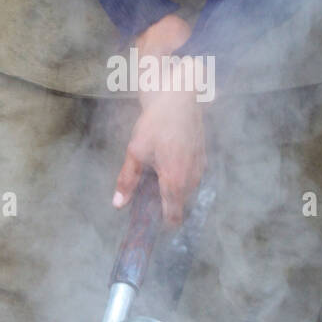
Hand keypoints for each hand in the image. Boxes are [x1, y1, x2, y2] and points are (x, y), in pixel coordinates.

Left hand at [113, 13, 206, 225]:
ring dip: (175, 190)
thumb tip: (118, 204)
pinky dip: (182, 176)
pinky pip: (193, 175)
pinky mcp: (204, 155)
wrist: (178, 97)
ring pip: (188, 189)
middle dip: (167, 204)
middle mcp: (192, 178)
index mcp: (175, 181)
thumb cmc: (155, 124)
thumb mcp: (135, 152)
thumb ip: (128, 181)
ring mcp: (200, 167)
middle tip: (149, 197)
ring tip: (157, 178)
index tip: (153, 224)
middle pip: (181, 203)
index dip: (164, 223)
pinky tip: (168, 163)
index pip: (174, 216)